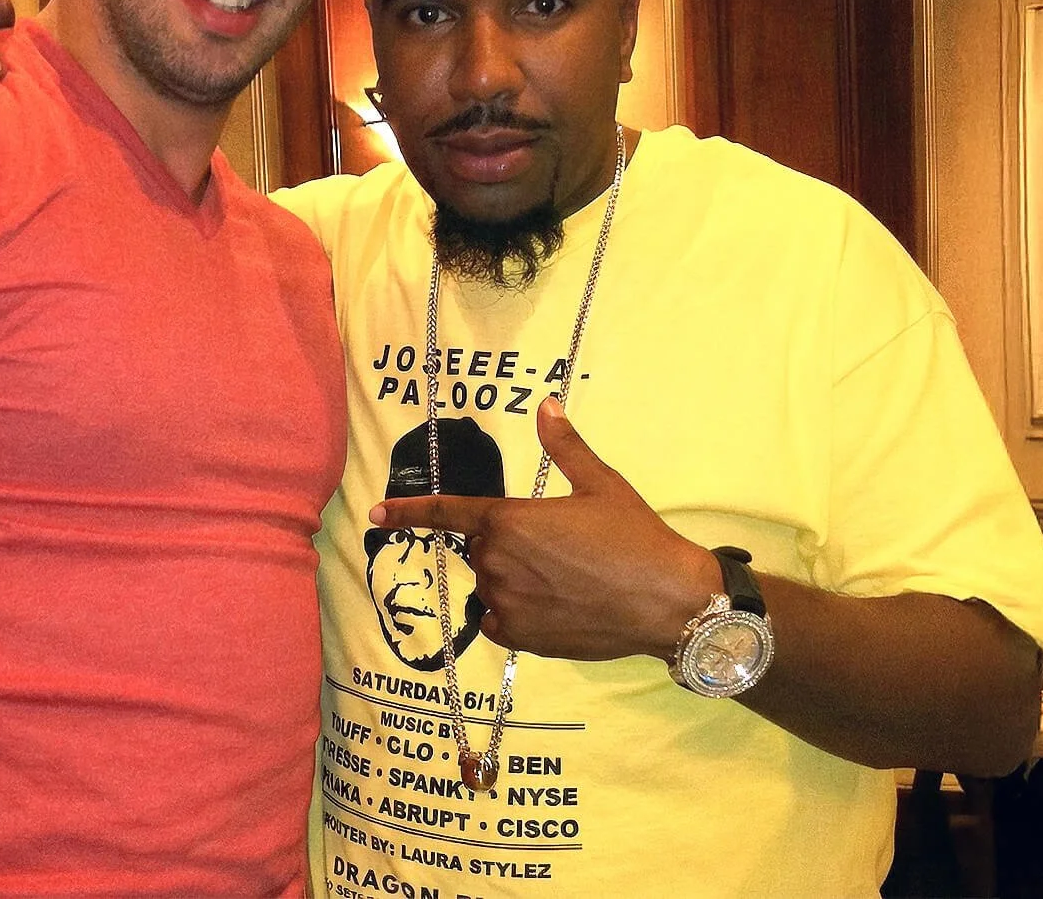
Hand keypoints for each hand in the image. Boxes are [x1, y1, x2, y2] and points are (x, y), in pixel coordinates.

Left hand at [369, 398, 723, 661]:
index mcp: (509, 520)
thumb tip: (546, 404)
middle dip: (509, 544)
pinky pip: (499, 621)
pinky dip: (516, 613)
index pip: (447, 513)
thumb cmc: (634, 538)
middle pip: (483, 549)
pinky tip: (553, 605)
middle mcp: (498, 562)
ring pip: (492, 585)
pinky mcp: (520, 638)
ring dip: (514, 578)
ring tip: (566, 578)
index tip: (375, 513)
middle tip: (561, 547)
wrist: (667, 600)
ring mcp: (506, 604)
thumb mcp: (600, 484)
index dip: (408, 512)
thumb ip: (564, 446)